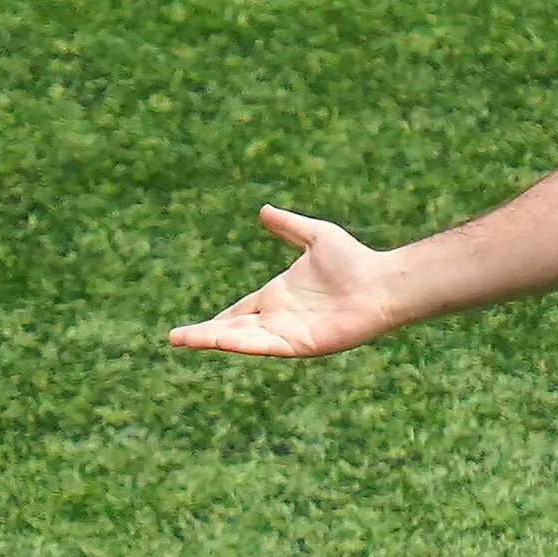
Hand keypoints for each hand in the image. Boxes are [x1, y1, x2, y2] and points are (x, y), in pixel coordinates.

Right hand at [168, 206, 397, 356]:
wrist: (382, 282)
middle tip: (175, 339)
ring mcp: (290, 333)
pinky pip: (267, 345)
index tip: (191, 329)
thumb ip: (289, 227)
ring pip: (245, 339)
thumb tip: (264, 211)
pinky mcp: (302, 344)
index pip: (240, 311)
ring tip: (184, 341)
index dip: (217, 320)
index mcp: (278, 297)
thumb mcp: (315, 236)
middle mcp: (281, 318)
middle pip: (234, 329)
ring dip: (214, 340)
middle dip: (204, 335)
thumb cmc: (355, 261)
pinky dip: (243, 343)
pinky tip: (219, 341)